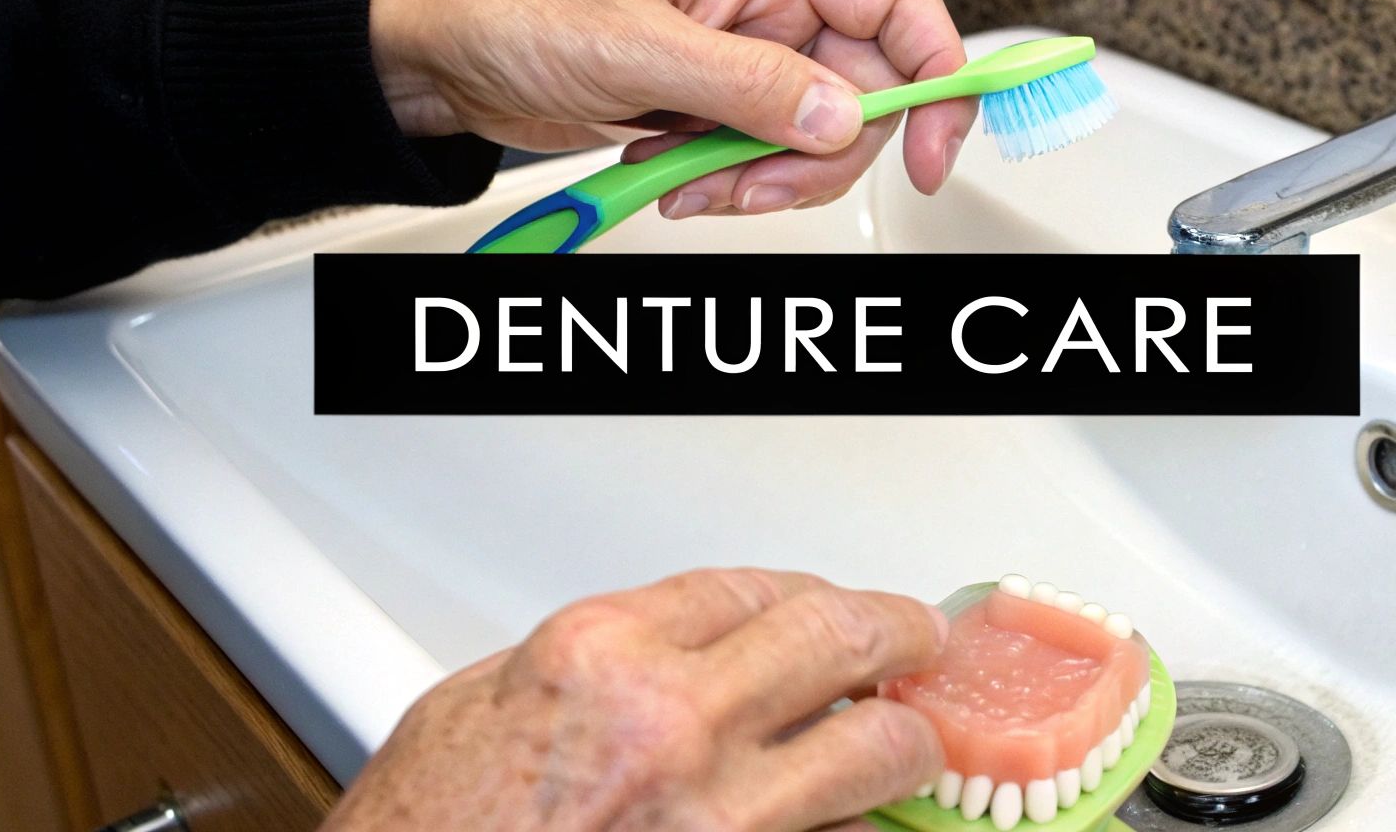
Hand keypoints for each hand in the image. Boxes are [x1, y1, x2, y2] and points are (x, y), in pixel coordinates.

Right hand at [319, 568, 947, 831]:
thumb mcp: (473, 708)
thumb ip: (586, 665)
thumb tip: (668, 649)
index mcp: (598, 657)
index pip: (751, 586)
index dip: (809, 591)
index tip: (830, 604)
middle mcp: (670, 726)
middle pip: (841, 638)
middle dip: (901, 633)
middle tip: (921, 642)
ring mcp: (718, 822)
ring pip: (877, 752)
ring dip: (903, 744)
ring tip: (906, 743)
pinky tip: (853, 825)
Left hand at [369, 0, 976, 218]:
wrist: (444, 54)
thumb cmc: (516, 9)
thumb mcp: (634, 48)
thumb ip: (745, 85)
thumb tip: (839, 116)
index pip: (898, 5)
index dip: (936, 74)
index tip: (936, 149)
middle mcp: (768, 9)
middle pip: (866, 93)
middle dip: (819, 157)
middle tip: (751, 183)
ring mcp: (743, 61)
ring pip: (815, 139)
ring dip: (765, 180)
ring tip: (691, 182)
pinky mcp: (713, 106)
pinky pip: (762, 160)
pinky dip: (729, 186)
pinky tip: (671, 178)